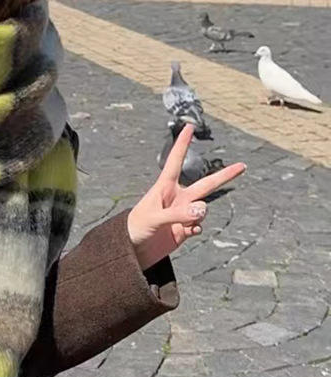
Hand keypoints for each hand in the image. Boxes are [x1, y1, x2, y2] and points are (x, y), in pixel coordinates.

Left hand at [127, 124, 245, 270]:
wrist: (133, 250)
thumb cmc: (135, 228)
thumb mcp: (154, 218)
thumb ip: (179, 214)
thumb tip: (202, 211)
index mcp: (165, 187)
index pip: (176, 161)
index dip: (182, 144)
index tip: (189, 126)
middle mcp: (177, 197)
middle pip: (206, 184)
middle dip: (225, 175)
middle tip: (242, 166)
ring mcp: (183, 213)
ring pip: (204, 208)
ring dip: (198, 215)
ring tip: (184, 223)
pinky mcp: (185, 229)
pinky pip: (199, 225)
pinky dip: (196, 228)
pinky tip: (186, 232)